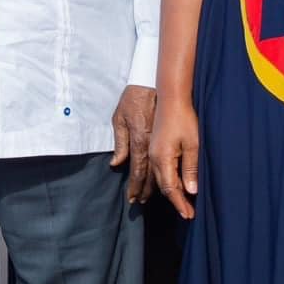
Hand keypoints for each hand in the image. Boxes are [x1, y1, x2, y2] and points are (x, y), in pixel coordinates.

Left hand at [111, 86, 157, 203]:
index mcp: (138, 140)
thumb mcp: (119, 118)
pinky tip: (164, 179)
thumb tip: (116, 163)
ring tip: (150, 195)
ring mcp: (161, 141)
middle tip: (141, 202)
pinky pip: (167, 159)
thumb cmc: (133, 99)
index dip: (135, 186)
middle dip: (145, 190)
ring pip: (160, 169)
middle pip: (150, 174)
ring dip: (155, 184)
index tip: (132, 198)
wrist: (151, 82)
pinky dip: (165, 171)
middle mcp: (151, 144)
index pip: (137, 170)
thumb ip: (119, 142)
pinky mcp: (167, 136)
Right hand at [150, 93, 199, 219]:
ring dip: (171, 192)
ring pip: (160, 179)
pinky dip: (168, 181)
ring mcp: (153, 152)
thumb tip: (191, 191)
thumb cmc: (184, 119)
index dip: (180, 203)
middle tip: (187, 214)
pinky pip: (160, 170)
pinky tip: (176, 185)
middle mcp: (154, 157)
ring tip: (182, 204)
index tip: (188, 215)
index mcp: (162, 158)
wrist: (172, 98)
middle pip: (163, 186)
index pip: (171, 188)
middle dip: (175, 201)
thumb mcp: (193, 145)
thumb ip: (191, 169)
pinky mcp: (156, 147)